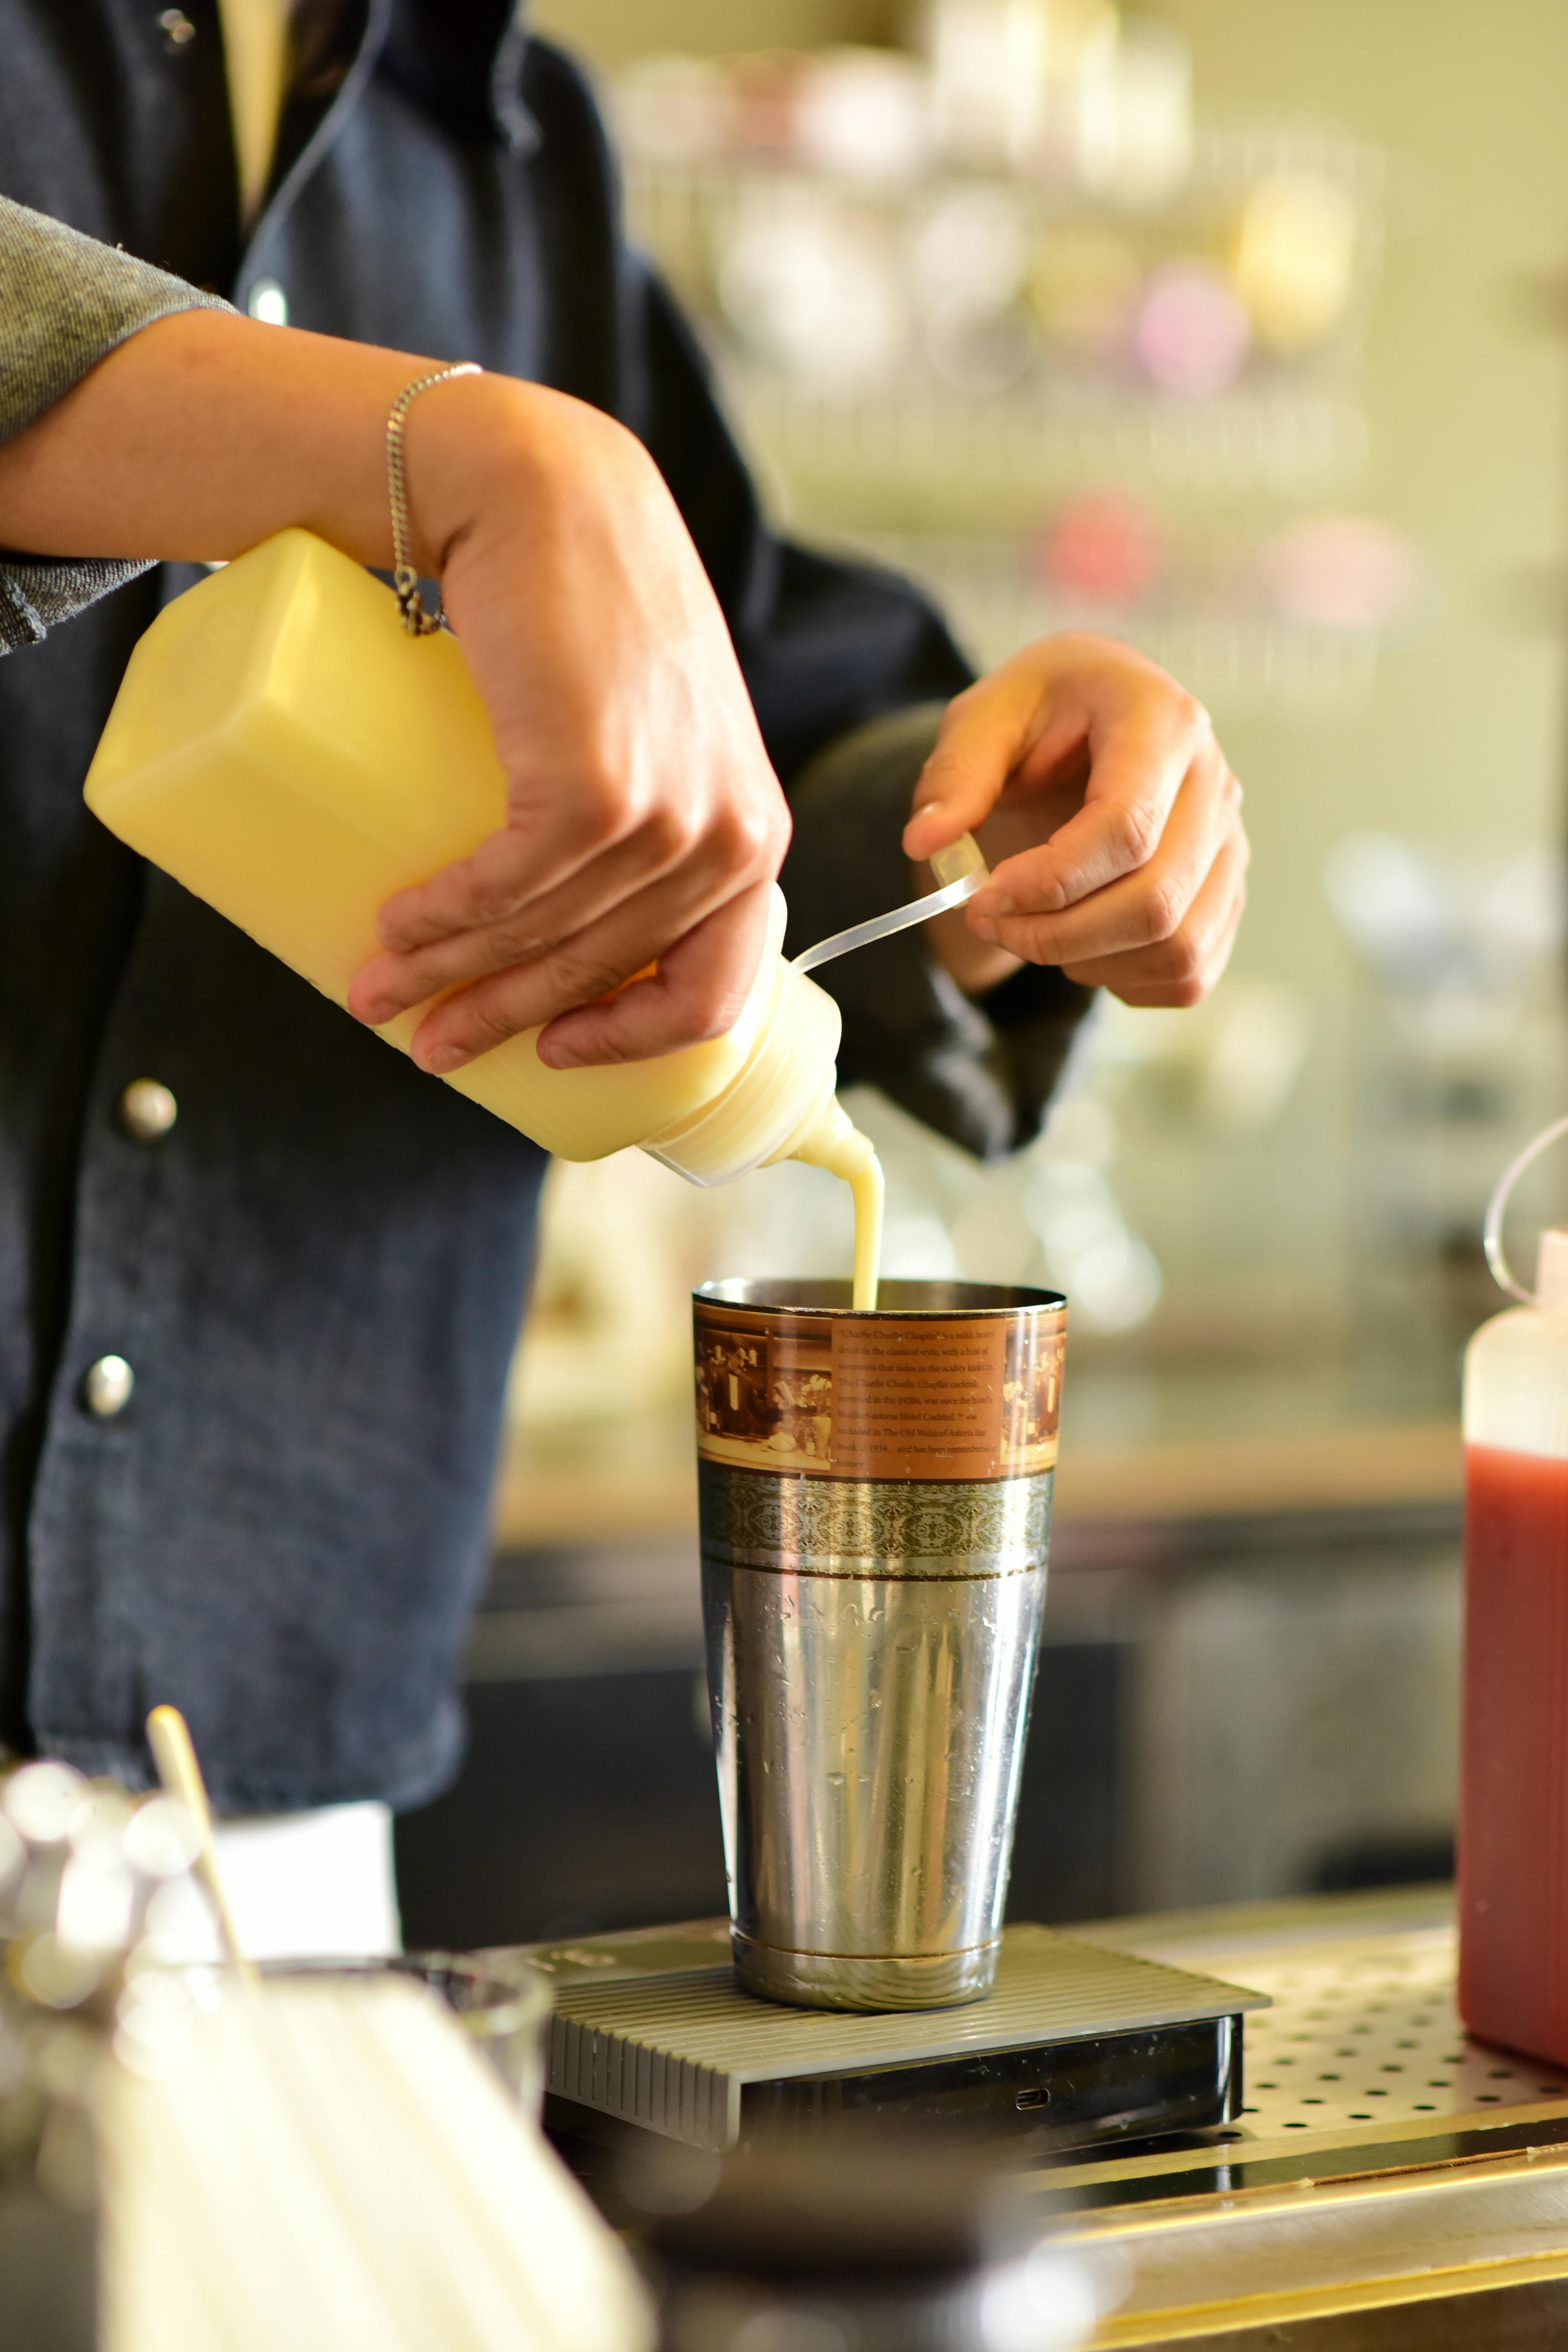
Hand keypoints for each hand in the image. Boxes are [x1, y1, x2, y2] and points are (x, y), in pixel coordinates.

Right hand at [0, 308, 788, 1070]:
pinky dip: (447, 918)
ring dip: (450, 974)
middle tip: (427, 1044)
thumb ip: (649, 824)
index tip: (548, 1056)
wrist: (550, 497)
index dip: (624, 1044)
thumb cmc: (591, 625)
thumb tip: (567, 933)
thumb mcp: (655, 739)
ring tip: (377, 986)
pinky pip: (512, 888)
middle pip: (608, 978)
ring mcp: (670, 813)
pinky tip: (398, 925)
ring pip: (545, 938)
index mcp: (754, 840)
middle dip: (502, 1022)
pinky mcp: (597, 785)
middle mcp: (731, 837)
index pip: (710, 994)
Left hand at [903, 634, 1245, 1005]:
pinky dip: (1125, 981)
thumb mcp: (986, 716)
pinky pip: (1191, 971)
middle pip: (1154, 901)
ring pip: (1178, 948)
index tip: (982, 897)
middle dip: (1056, 934)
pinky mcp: (1226, 892)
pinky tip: (1078, 947)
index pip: (1126, 827)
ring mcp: (1229, 843)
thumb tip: (925, 842)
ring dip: (1089, 963)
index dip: (1049, 881)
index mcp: (1161, 721)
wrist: (1093, 718)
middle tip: (988, 921)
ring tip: (1032, 931)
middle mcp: (1215, 783)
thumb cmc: (1043, 711)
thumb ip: (956, 774)